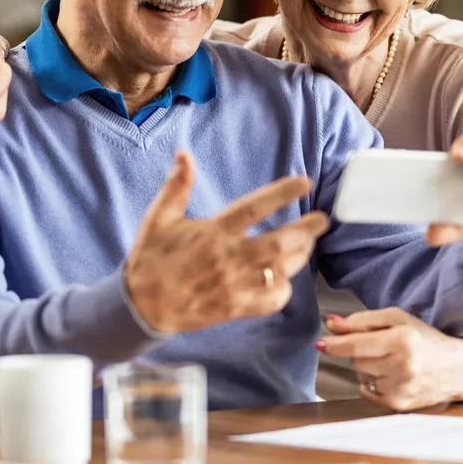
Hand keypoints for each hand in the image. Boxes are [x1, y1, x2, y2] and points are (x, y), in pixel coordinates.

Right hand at [125, 151, 330, 333]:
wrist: (140, 307)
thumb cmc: (150, 259)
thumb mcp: (158, 218)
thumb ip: (176, 186)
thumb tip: (183, 154)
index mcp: (211, 233)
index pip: (253, 208)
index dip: (281, 193)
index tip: (304, 182)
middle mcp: (227, 259)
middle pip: (279, 242)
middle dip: (307, 230)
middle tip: (323, 219)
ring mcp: (234, 286)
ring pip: (280, 270)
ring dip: (300, 256)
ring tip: (308, 243)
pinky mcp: (235, 309)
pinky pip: (271, 301)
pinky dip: (283, 289)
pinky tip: (284, 277)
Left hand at [315, 308, 462, 410]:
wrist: (458, 369)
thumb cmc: (425, 339)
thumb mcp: (398, 320)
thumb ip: (363, 321)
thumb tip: (332, 324)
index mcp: (403, 340)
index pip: (357, 344)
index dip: (336, 344)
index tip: (320, 343)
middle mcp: (402, 366)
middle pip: (356, 360)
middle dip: (362, 351)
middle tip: (384, 346)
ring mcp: (400, 389)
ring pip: (361, 376)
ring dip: (370, 367)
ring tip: (394, 362)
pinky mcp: (399, 405)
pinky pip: (368, 392)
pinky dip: (375, 383)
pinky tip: (394, 376)